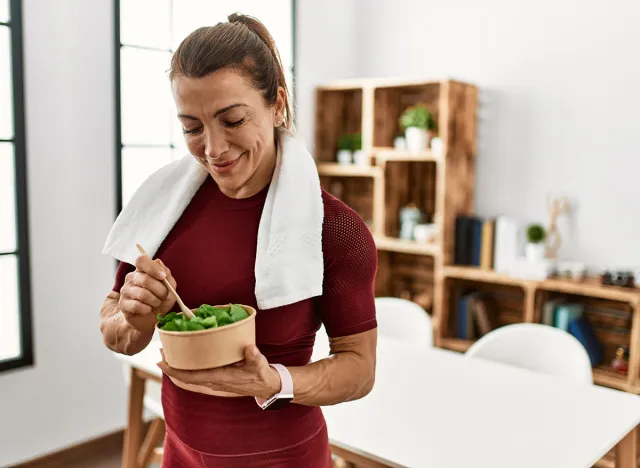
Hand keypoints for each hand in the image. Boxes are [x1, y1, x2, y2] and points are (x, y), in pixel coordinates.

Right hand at [118, 255, 176, 332]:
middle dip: (160, 290)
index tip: (163, 277)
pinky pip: (137, 305)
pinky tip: (148, 309)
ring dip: (155, 301)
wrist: (151, 319)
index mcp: (142, 270)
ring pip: (142, 294)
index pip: (141, 260)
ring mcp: (125, 290)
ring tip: (156, 304)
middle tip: (164, 297)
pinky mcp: (123, 304)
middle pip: (145, 279)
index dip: (152, 268)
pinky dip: (147, 309)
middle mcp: (131, 278)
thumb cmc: (161, 301)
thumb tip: (159, 262)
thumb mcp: (170, 288)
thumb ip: (167, 275)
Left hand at [157, 345, 281, 398]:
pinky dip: (186, 368)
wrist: (265, 386)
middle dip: (171, 366)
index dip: (174, 371)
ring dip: (177, 367)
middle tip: (161, 351)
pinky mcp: (216, 378)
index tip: (161, 362)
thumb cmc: (260, 374)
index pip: (190, 377)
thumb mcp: (258, 363)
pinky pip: (195, 375)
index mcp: (219, 377)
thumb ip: (253, 356)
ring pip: (189, 376)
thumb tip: (250, 348)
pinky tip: (185, 358)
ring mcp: (213, 381)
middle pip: (185, 377)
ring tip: (169, 353)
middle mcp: (212, 381)